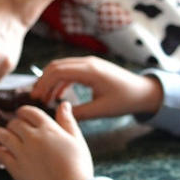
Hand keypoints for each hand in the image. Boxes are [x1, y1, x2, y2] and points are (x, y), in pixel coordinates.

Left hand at [0, 102, 93, 179]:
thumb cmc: (78, 167)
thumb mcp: (76, 140)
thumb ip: (67, 121)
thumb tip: (63, 104)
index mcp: (48, 129)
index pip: (29, 112)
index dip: (23, 112)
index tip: (22, 116)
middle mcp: (32, 138)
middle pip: (14, 123)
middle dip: (14, 124)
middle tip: (15, 130)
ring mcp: (22, 153)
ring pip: (2, 135)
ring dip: (1, 134)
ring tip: (3, 136)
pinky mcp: (15, 168)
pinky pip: (0, 153)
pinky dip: (0, 150)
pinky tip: (4, 152)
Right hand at [30, 56, 163, 119]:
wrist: (144, 91)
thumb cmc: (125, 100)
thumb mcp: (101, 110)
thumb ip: (79, 113)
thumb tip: (59, 116)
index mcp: (90, 71)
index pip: (58, 71)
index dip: (43, 84)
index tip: (35, 98)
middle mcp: (88, 63)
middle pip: (56, 66)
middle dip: (42, 81)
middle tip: (35, 98)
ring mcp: (89, 64)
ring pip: (61, 67)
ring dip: (50, 81)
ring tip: (43, 98)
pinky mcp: (91, 68)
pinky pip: (70, 71)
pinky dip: (60, 81)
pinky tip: (57, 95)